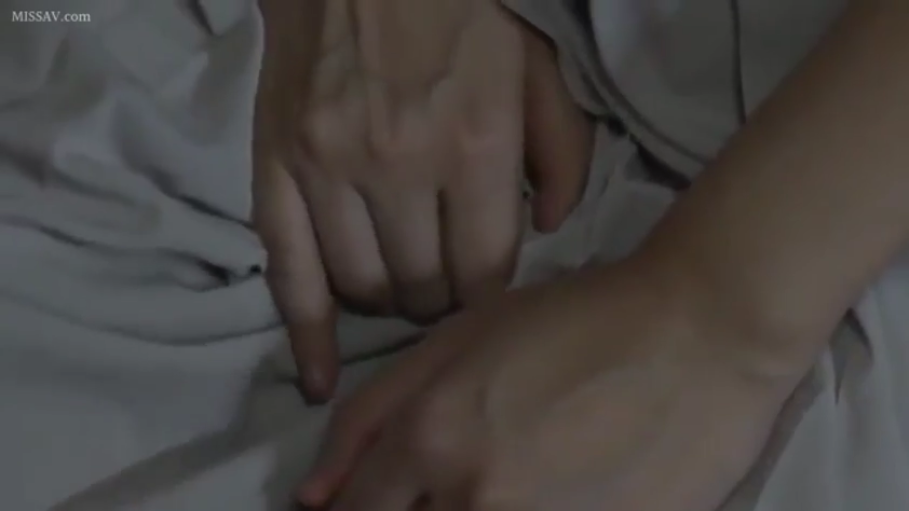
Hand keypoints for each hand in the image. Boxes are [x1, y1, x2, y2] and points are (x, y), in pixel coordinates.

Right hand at [253, 0, 592, 400]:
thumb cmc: (462, 14)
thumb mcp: (538, 68)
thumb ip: (562, 151)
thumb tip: (552, 228)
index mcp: (474, 145)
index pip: (484, 271)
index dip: (487, 296)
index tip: (483, 289)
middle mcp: (400, 166)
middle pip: (424, 288)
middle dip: (440, 300)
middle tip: (443, 285)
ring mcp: (329, 170)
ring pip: (363, 288)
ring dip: (388, 304)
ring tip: (400, 287)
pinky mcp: (276, 168)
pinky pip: (288, 273)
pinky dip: (306, 334)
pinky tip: (320, 376)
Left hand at [298, 257, 806, 509]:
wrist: (698, 335)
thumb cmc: (575, 320)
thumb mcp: (460, 336)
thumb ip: (373, 413)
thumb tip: (312, 495)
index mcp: (432, 439)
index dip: (354, 510)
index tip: (377, 500)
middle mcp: (474, 500)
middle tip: (454, 475)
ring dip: (468, 508)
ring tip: (510, 473)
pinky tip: (551, 486)